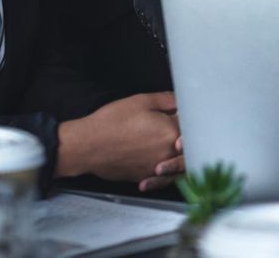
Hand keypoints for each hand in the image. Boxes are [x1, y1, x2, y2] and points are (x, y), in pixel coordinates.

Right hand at [57, 92, 183, 187]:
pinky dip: (163, 171)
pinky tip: (158, 164)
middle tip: (179, 132)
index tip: (182, 116)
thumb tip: (181, 102)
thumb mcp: (142, 101)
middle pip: (188, 148)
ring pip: (177, 166)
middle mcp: (167, 154)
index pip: (191, 126)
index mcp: (171, 132)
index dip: (187, 119)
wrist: (87, 145)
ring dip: (178, 158)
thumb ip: (167, 100)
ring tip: (171, 148)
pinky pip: (161, 178)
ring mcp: (156, 168)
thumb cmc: (112, 122)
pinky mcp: (143, 177)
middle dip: (186, 140)